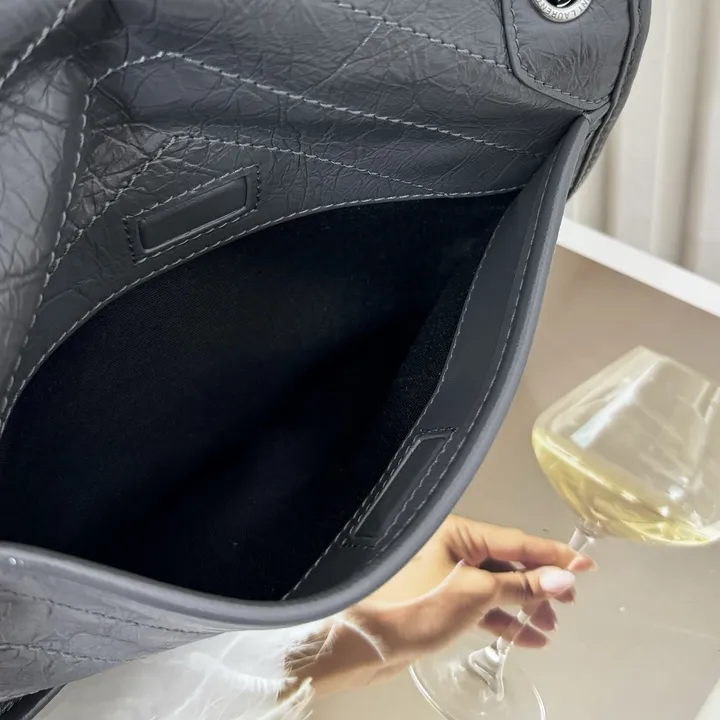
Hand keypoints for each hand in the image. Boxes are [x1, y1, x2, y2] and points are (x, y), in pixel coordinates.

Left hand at [289, 515, 594, 695]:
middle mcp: (450, 547)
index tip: (584, 564)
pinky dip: (503, 619)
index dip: (553, 555)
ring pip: (495, 587)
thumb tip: (560, 579)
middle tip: (569, 600)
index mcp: (457, 532)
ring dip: (524, 606)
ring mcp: (445, 574)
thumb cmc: (411, 607)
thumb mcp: (474, 595)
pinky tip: (526, 637)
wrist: (363, 642)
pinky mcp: (440, 600)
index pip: (515, 540)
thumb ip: (520, 586)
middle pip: (506, 562)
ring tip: (550, 626)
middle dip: (539, 583)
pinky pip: (480, 605)